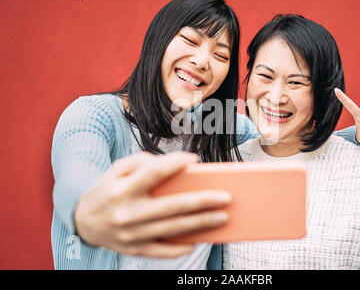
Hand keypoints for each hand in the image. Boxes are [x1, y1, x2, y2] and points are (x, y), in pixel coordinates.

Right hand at [74, 151, 230, 257]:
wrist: (83, 222)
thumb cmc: (108, 190)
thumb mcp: (116, 170)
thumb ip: (141, 162)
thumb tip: (172, 165)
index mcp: (122, 190)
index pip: (153, 173)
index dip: (174, 164)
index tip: (195, 159)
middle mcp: (127, 213)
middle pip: (171, 207)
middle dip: (202, 202)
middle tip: (225, 197)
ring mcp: (131, 235)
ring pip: (173, 229)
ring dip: (201, 224)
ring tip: (222, 216)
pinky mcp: (134, 249)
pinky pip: (162, 251)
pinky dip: (181, 247)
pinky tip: (198, 239)